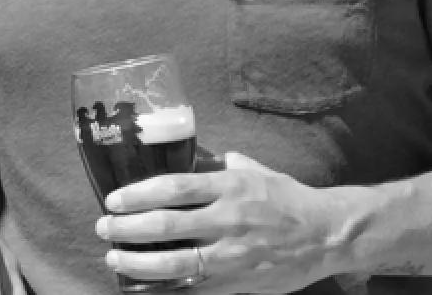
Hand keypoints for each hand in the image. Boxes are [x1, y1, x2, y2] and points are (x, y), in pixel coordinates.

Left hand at [95, 151, 361, 294]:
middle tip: (104, 227)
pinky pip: (195, 289)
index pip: (174, 188)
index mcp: (230, 187)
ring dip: (138, 263)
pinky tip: (144, 287)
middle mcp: (228, 220)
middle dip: (127, 228)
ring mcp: (233, 255)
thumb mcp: (251, 170)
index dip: (138, 194)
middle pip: (166, 226)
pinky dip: (166, 289)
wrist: (327, 234)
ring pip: (176, 264)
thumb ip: (214, 165)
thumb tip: (180, 151)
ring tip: (115, 258)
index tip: (113, 199)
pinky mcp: (238, 283)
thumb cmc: (285, 198)